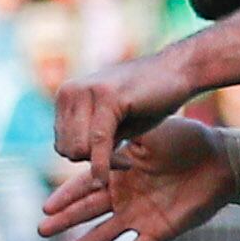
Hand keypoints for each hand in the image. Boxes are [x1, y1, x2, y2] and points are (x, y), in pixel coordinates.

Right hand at [39, 116, 237, 240]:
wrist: (219, 161)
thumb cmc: (186, 140)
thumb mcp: (150, 134)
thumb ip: (123, 140)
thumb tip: (96, 139)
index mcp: (118, 170)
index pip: (85, 185)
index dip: (66, 196)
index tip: (46, 206)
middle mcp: (124, 195)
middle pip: (87, 212)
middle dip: (64, 221)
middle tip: (41, 230)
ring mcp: (139, 216)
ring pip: (103, 235)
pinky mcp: (158, 231)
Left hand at [51, 48, 193, 166]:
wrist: (178, 72)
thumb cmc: (148, 101)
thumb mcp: (112, 123)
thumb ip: (89, 139)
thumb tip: (72, 157)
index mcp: (66, 95)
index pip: (61, 145)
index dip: (86, 160)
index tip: (112, 158)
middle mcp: (70, 91)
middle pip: (66, 149)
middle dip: (93, 163)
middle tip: (122, 161)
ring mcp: (86, 92)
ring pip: (79, 148)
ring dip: (103, 163)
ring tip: (126, 159)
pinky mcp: (107, 97)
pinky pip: (98, 141)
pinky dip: (104, 164)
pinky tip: (123, 168)